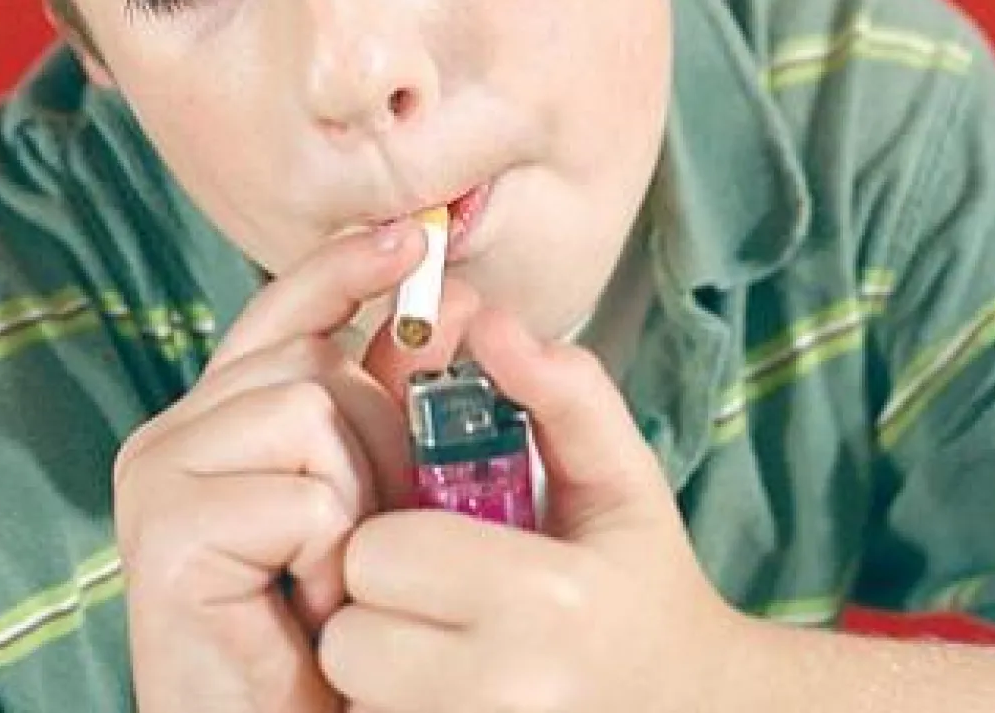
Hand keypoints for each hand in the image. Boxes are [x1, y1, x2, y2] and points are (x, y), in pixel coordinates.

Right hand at [113, 222, 475, 712]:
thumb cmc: (337, 624)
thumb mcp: (376, 494)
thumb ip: (390, 403)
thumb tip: (445, 303)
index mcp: (221, 415)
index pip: (284, 312)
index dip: (344, 268)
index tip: (410, 235)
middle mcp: (177, 432)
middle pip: (314, 361)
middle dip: (380, 444)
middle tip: (364, 537)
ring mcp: (160, 475)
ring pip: (310, 411)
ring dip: (358, 505)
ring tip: (333, 579)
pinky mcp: (165, 533)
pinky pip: (301, 493)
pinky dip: (335, 557)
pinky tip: (310, 609)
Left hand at [319, 306, 743, 712]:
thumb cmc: (644, 584)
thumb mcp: (622, 477)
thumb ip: (563, 390)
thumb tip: (487, 320)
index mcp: (546, 599)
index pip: (380, 553)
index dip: (395, 535)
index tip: (429, 534)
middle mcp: (507, 693)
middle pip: (350, 635)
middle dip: (376, 603)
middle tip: (427, 595)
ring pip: (351, 695)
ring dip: (377, 665)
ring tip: (434, 645)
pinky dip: (387, 708)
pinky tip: (437, 684)